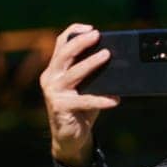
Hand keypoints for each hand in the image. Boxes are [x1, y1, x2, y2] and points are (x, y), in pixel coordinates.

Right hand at [39, 23, 118, 165]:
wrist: (70, 137)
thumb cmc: (80, 109)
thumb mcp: (85, 87)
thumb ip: (93, 74)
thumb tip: (115, 60)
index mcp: (55, 69)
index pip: (61, 44)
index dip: (74, 32)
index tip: (92, 28)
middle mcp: (51, 77)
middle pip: (64, 54)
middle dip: (81, 42)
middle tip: (97, 35)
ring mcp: (53, 92)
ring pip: (73, 73)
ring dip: (91, 63)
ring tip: (107, 55)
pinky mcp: (60, 107)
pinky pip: (84, 101)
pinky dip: (101, 100)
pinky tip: (115, 100)